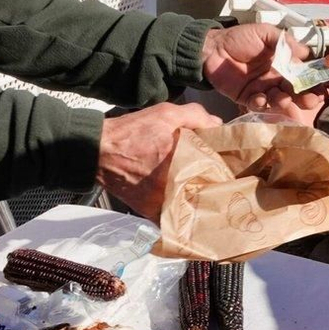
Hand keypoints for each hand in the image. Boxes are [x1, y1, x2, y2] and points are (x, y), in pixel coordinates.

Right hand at [97, 102, 222, 219]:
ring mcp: (162, 202)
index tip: (230, 164)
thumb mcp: (165, 113)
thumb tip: (217, 126)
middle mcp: (173, 185)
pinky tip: (186, 201)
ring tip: (205, 190)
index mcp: (181, 160)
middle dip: (215, 184)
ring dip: (199, 199)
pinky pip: (173, 216)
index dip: (225, 166)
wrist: (98, 151)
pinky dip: (181, 211)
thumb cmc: (131, 132)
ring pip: (192, 206)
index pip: (217, 169)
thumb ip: (196, 116)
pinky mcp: (151, 212)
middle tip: (222, 179)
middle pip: (207, 191)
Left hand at [201, 23, 326, 116]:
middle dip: (304, 98)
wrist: (211, 48)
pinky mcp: (247, 98)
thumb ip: (284, 41)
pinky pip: (258, 105)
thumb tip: (306, 53)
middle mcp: (275, 78)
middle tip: (309, 101)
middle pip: (295, 91)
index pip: (302, 74)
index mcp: (283, 63)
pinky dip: (261, 104)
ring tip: (284, 100)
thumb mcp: (264, 33)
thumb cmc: (239, 38)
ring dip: (284, 102)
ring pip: (279, 100)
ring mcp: (262, 89)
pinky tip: (260, 98)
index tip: (320, 87)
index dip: (312, 81)